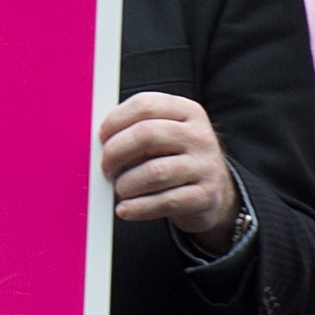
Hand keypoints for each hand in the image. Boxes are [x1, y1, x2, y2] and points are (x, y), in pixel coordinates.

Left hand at [96, 90, 243, 241]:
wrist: (214, 193)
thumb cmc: (177, 159)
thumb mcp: (166, 136)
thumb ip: (137, 130)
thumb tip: (100, 140)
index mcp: (188, 112)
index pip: (145, 105)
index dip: (115, 121)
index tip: (101, 137)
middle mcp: (199, 136)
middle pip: (146, 135)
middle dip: (115, 152)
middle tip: (106, 167)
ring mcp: (205, 166)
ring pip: (154, 172)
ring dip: (126, 183)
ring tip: (120, 189)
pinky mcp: (205, 196)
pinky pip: (164, 201)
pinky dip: (138, 208)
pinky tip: (125, 209)